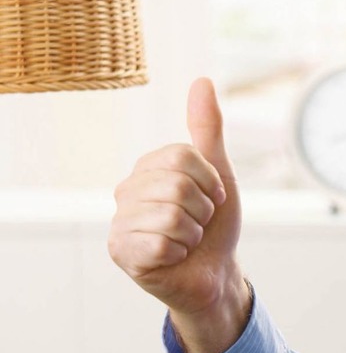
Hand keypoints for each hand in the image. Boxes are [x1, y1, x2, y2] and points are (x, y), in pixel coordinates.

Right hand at [108, 78, 249, 352]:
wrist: (215, 272)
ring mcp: (120, 221)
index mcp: (147, 168)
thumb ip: (207, 129)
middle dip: (203, 209)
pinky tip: (173, 256)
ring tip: (187, 239)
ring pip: (170, 215)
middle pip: (177, 185)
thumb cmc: (214, 224)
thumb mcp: (218, 172)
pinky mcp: (121, 252)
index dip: (210, 181)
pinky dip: (180, 252)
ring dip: (193, 232)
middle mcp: (126, 191)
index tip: (212, 198)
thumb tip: (201, 80)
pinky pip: (160, 243)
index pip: (183, 156)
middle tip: (199, 223)